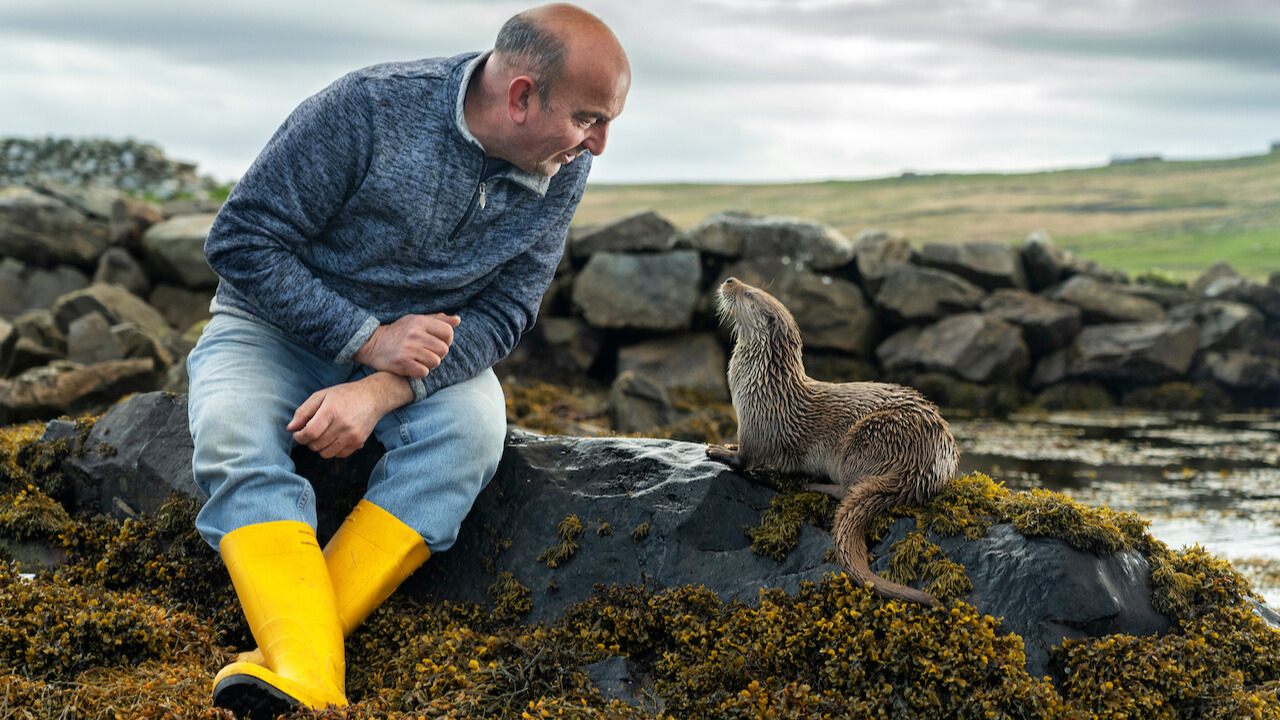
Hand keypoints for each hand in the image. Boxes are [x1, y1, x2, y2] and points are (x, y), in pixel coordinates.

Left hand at [287, 373, 411, 457]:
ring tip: (322, 435)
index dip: (299, 437)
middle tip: (310, 432)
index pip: (310, 433)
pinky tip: (334, 438)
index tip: (298, 433)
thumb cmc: (345, 394)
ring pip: (326, 453)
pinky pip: (338, 455)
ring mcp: (352, 436)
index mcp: (332, 411)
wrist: (373, 397)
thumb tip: (290, 428)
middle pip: (316, 445)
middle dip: (308, 441)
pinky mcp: (359, 443)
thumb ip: (304, 411)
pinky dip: (332, 450)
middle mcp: (343, 426)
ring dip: (319, 447)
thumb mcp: (322, 395)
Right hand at [354, 313, 460, 377]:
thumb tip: (458, 320)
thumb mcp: (416, 320)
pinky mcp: (402, 363)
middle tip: (427, 353)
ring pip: (435, 362)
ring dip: (430, 364)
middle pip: (444, 349)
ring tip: (421, 359)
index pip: (448, 332)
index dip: (447, 340)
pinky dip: (420, 372)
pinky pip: (424, 372)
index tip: (438, 342)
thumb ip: (438, 320)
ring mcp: (408, 349)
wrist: (372, 343)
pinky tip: (414, 366)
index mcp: (420, 321)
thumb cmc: (399, 332)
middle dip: (438, 354)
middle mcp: (415, 334)